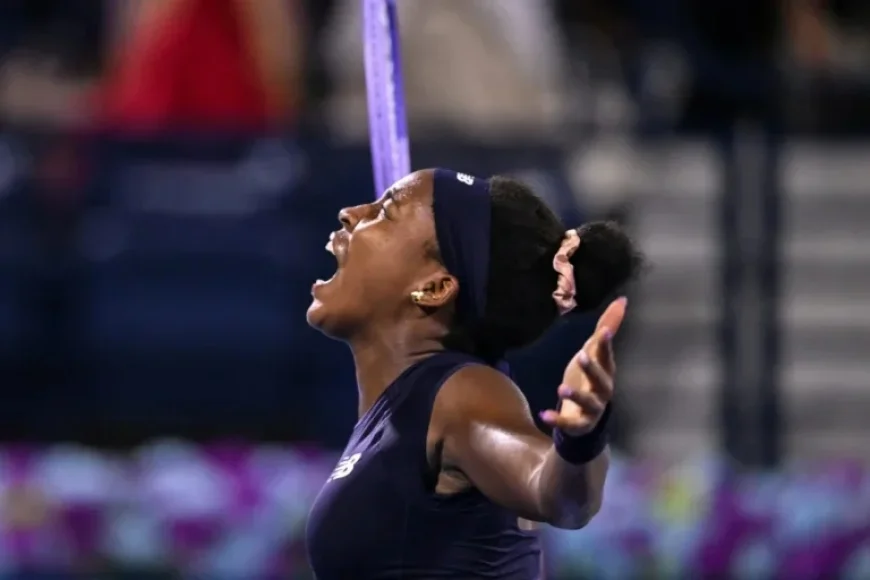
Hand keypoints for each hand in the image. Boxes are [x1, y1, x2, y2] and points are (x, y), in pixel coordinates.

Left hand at [540, 297, 626, 435]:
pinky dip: (557, 420)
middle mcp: (603, 390)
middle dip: (592, 368)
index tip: (604, 332)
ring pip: (587, 402)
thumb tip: (623, 300)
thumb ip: (607, 327)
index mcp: (606, 371)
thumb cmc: (590, 377)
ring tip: (561, 388)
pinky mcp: (580, 424)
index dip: (606, 344)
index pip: (607, 356)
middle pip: (601, 379)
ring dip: (576, 395)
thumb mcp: (595, 352)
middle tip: (581, 356)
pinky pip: (569, 423)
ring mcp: (593, 408)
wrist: (585, 415)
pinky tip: (544, 414)